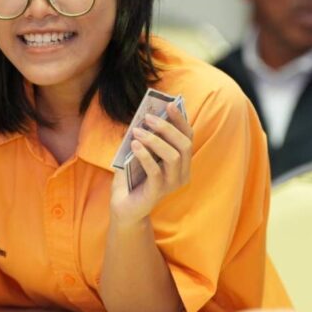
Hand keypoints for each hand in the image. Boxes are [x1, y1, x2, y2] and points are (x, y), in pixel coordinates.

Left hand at [110, 102, 192, 225]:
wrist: (124, 206)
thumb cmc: (133, 178)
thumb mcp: (140, 154)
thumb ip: (146, 138)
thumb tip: (145, 116)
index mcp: (181, 162)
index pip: (188, 137)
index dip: (180, 120)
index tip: (169, 105)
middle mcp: (181, 173)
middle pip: (184, 145)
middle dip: (167, 128)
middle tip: (148, 117)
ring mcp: (171, 185)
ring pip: (173, 157)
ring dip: (155, 140)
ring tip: (137, 131)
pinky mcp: (157, 192)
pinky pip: (156, 171)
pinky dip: (145, 155)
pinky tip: (134, 144)